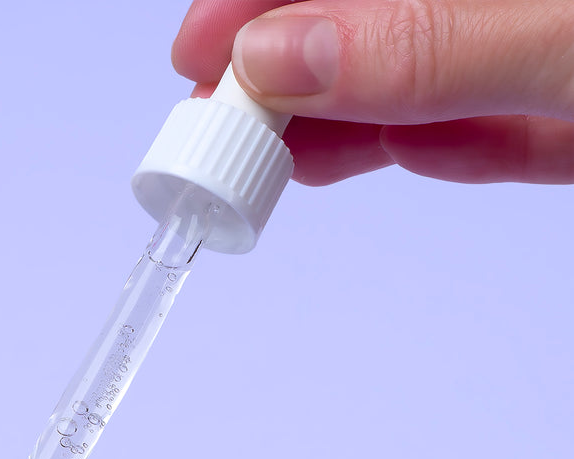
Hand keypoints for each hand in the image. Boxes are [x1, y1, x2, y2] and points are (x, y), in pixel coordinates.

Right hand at [173, 0, 573, 183]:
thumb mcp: (568, 35)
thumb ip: (429, 42)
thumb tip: (281, 55)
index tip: (200, 50)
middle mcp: (527, 4)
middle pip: (382, 22)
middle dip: (296, 68)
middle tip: (220, 125)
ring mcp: (557, 56)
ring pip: (432, 79)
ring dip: (351, 121)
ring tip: (280, 164)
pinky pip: (502, 129)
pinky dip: (448, 149)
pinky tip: (402, 158)